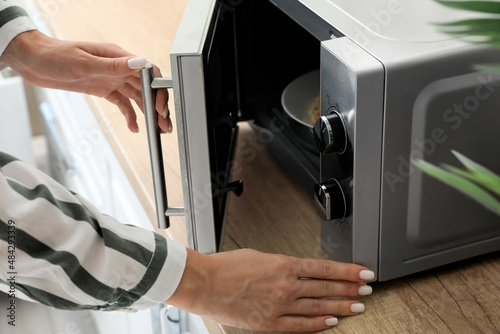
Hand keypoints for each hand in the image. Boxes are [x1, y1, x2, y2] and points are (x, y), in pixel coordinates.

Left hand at [0, 30, 170, 133]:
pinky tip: (134, 127)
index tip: (160, 108)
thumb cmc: (55, 56)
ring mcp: (112, 79)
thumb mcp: (85, 62)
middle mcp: (118, 67)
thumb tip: (140, 62)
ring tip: (157, 129)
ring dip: (148, 113)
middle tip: (164, 125)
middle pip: (147, 88)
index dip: (158, 90)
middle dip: (157, 106)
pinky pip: (122, 104)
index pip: (148, 73)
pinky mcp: (103, 89)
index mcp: (118, 56)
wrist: (34, 62)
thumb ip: (114, 65)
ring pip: (137, 97)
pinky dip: (130, 115)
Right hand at [167, 248, 373, 331]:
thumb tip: (298, 270)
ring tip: (357, 306)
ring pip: (319, 306)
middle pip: (327, 288)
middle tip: (366, 289)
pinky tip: (332, 321)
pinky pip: (301, 325)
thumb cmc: (227, 267)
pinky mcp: (271, 323)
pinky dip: (319, 323)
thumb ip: (282, 265)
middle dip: (350, 288)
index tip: (363, 273)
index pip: (325, 269)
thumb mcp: (260, 256)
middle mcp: (287, 286)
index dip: (348, 272)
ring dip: (341, 306)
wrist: (206, 284)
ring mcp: (280, 306)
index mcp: (284, 265)